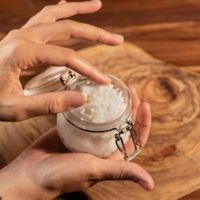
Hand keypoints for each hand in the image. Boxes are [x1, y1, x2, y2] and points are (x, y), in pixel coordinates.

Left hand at [0, 0, 123, 121]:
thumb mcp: (16, 108)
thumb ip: (49, 104)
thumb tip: (83, 98)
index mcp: (22, 52)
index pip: (67, 58)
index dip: (89, 69)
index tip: (104, 81)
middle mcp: (24, 36)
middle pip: (67, 28)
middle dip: (96, 34)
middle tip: (117, 39)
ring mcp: (21, 33)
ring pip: (56, 15)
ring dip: (79, 10)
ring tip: (98, 5)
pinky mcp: (21, 36)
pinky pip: (43, 17)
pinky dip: (60, 11)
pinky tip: (69, 6)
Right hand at [0, 85, 153, 199]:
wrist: (32, 172)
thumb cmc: (62, 176)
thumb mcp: (94, 171)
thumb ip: (120, 172)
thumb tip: (150, 185)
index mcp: (111, 156)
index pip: (135, 137)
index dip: (142, 121)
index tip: (143, 103)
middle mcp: (103, 144)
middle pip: (123, 122)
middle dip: (129, 106)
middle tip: (130, 88)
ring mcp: (89, 135)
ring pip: (106, 116)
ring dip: (113, 102)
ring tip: (115, 87)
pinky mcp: (76, 128)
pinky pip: (89, 113)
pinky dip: (94, 103)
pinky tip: (95, 92)